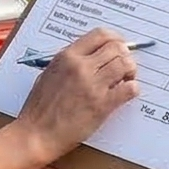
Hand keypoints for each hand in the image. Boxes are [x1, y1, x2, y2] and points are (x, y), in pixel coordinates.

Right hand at [15, 27, 139, 166]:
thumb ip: (70, 62)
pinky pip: (128, 89)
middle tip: (124, 65)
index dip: (115, 39)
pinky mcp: (101, 105)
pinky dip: (133, 88)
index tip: (119, 45)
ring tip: (126, 79)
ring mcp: (92, 85)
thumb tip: (90, 56)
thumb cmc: (39, 108)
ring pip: (125, 65)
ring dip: (130, 70)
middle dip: (125, 55)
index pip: (100, 35)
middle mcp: (81, 67)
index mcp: (67, 56)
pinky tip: (127, 92)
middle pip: (116, 48)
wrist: (36, 134)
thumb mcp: (49, 73)